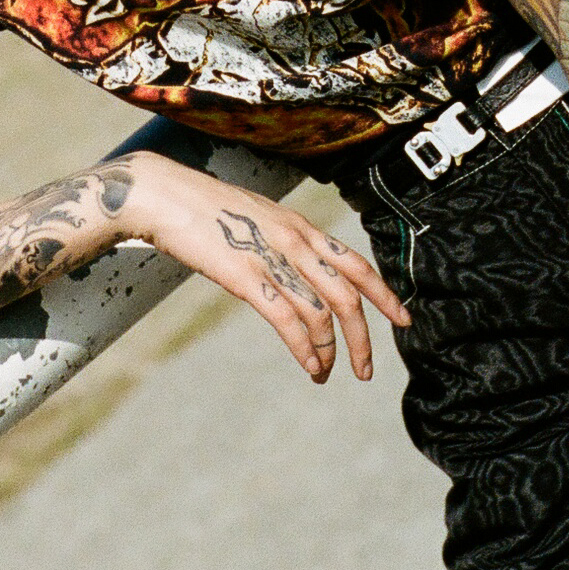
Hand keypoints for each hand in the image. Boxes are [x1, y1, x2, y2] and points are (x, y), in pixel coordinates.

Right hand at [115, 154, 408, 382]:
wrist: (165, 195)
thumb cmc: (204, 208)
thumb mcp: (257, 219)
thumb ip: (282, 242)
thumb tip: (296, 268)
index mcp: (301, 228)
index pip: (357, 264)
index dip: (384, 294)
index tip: (403, 319)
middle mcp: (296, 242)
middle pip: (348, 296)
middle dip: (363, 338)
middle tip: (366, 370)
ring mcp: (273, 259)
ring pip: (322, 312)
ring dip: (330, 350)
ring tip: (325, 374)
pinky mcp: (247, 277)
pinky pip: (289, 320)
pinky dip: (305, 349)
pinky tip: (310, 367)